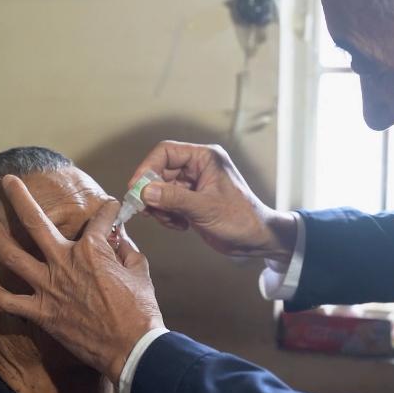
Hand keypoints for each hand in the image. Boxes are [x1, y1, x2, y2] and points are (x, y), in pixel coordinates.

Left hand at [0, 175, 164, 383]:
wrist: (132, 348)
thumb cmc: (141, 311)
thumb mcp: (141, 271)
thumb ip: (127, 250)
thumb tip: (120, 239)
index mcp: (93, 249)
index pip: (99, 218)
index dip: (109, 210)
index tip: (111, 209)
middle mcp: (64, 261)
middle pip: (34, 222)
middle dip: (18, 197)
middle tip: (7, 181)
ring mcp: (48, 287)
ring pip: (12, 256)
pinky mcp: (41, 312)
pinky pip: (7, 300)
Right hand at [130, 140, 296, 262]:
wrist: (257, 240)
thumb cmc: (242, 219)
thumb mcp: (206, 208)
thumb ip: (174, 199)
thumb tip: (146, 192)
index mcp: (205, 158)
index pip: (166, 152)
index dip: (148, 167)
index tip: (136, 187)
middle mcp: (198, 167)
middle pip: (160, 172)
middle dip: (152, 192)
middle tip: (147, 210)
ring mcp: (194, 185)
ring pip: (161, 190)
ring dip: (160, 207)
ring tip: (172, 221)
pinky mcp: (191, 201)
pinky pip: (167, 203)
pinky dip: (167, 215)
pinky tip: (180, 225)